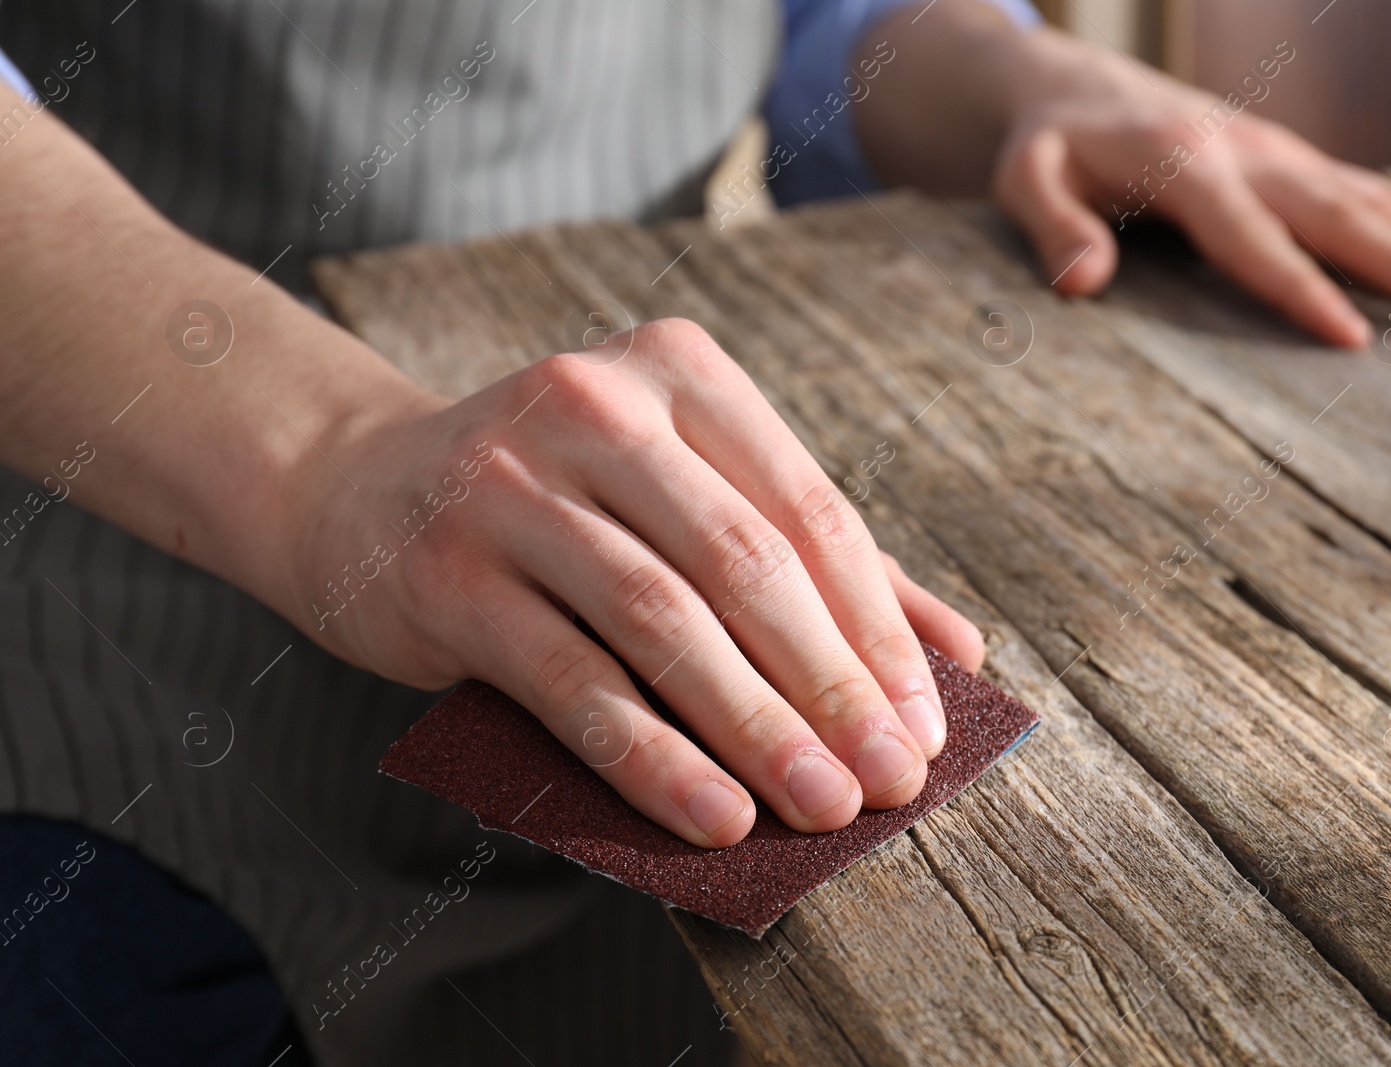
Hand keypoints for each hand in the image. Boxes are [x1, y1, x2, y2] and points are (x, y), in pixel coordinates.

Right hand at [291, 319, 983, 846]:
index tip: (928, 725)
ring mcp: (511, 483)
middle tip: (891, 781)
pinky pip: (572, 679)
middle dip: (834, 686)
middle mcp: (597, 405)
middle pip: (747, 563)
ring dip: (758, 727)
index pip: (809, 509)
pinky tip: (715, 815)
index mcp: (679, 372)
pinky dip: (652, 755)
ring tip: (823, 807)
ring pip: (664, 620)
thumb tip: (956, 650)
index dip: (878, 628)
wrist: (360, 490)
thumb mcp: (682, 493)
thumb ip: (812, 555)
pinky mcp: (449, 572)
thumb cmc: (559, 501)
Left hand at [987, 35, 1390, 346]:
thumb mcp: (1023, 179)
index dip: (1298, 288)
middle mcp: (1251, 157)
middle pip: (1343, 217)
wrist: (1074, 89)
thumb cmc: (1046, 147)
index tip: (1350, 339)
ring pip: (1377, 203)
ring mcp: (1282, 157)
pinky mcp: (1295, 164)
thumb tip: (1080, 282)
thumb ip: (1050, 225)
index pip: (1248, 237)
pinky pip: (1374, 197)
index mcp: (1185, 165)